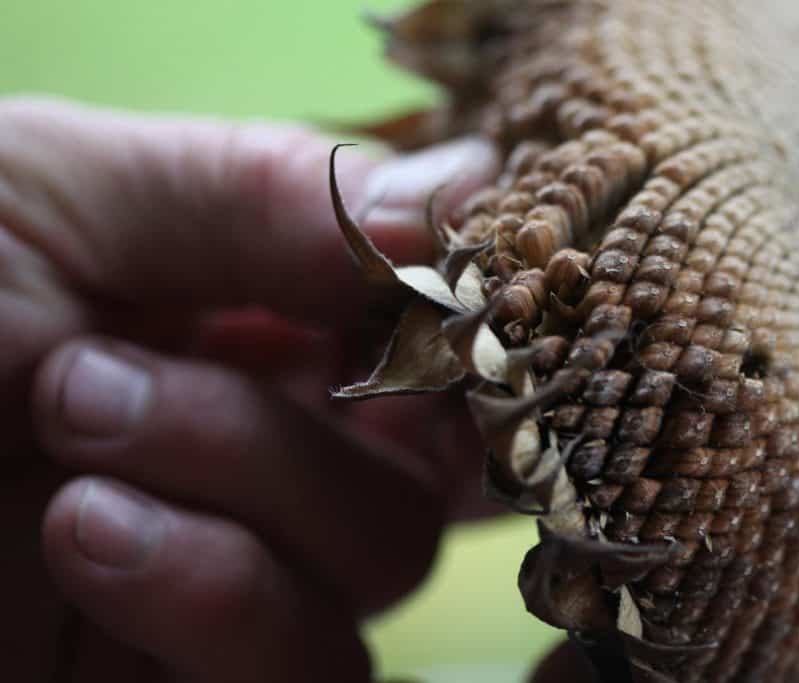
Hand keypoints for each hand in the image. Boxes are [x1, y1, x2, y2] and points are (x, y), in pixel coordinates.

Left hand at [1, 96, 498, 681]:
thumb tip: (477, 185)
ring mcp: (241, 562)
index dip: (456, 318)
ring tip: (74, 433)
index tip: (435, 294)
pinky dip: (219, 598)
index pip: (433, 328)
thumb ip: (269, 187)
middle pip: (428, 460)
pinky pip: (312, 668)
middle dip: (301, 416)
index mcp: (255, 313)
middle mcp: (270, 439)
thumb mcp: (53, 191)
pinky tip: (89, 539)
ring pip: (384, 564)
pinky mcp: (198, 669)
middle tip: (116, 371)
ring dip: (248, 492)